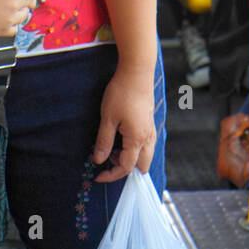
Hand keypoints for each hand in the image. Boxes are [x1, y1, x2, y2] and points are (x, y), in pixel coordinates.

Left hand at [92, 68, 156, 182]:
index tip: (97, 176)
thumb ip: (104, 142)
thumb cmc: (121, 94)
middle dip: (124, 168)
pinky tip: (121, 136)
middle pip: (141, 166)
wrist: (137, 72)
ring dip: (130, 157)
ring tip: (112, 145)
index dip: (111, 175)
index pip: (126, 167)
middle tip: (107, 157)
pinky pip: (146, 144)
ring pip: (145, 155)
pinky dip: (134, 148)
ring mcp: (151, 130)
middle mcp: (148, 138)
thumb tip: (98, 160)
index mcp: (137, 139)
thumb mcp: (107, 119)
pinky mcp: (149, 123)